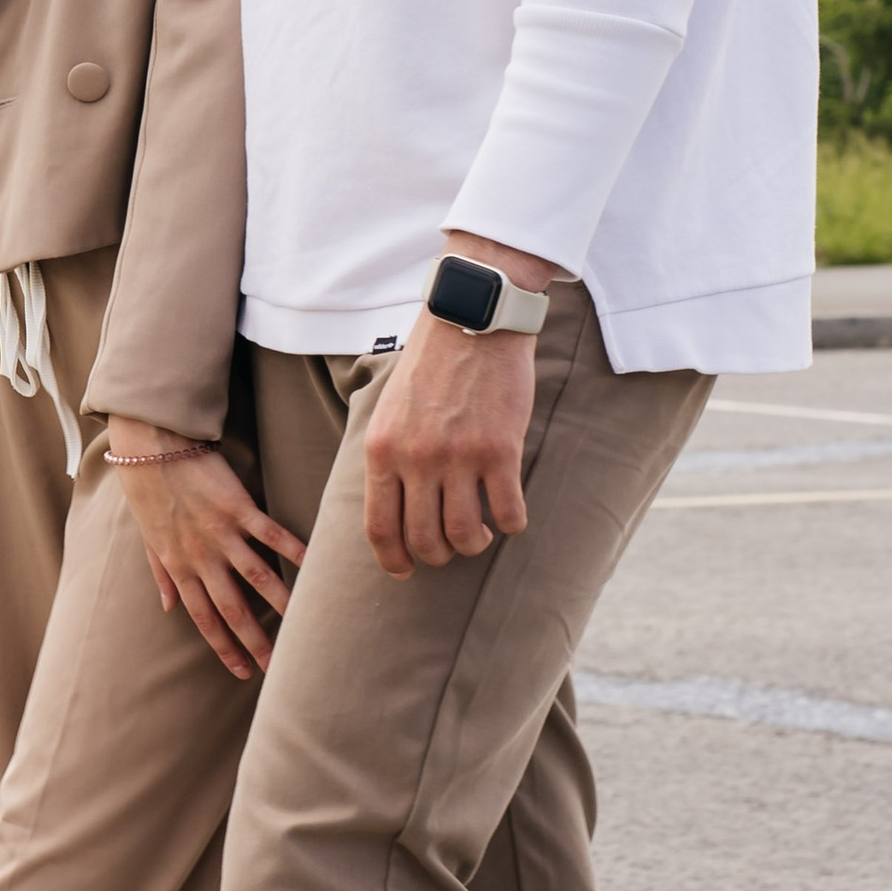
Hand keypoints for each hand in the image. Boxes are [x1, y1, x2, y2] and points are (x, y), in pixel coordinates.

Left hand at [105, 422, 309, 679]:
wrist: (149, 449)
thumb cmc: (148, 492)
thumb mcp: (149, 539)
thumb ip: (161, 575)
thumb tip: (167, 606)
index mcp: (179, 568)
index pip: (204, 619)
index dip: (223, 646)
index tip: (240, 670)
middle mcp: (200, 558)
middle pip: (232, 609)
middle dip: (255, 642)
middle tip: (276, 667)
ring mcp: (220, 534)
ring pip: (255, 577)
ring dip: (280, 603)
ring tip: (302, 626)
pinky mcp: (237, 507)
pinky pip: (269, 534)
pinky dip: (292, 550)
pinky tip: (313, 565)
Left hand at [359, 235, 557, 579]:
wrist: (472, 319)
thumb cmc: (431, 365)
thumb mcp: (390, 410)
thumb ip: (390, 457)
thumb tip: (394, 509)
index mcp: (382, 450)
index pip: (380, 527)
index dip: (393, 560)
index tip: (406, 571)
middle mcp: (416, 459)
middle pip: (424, 540)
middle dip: (438, 555)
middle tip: (452, 546)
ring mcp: (458, 457)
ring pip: (466, 535)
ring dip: (475, 544)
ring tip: (481, 533)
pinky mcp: (500, 451)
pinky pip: (508, 512)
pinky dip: (511, 524)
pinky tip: (511, 515)